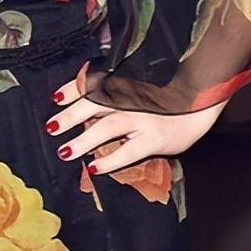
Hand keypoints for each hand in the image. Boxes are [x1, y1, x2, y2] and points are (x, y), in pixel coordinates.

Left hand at [44, 71, 224, 174]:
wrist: (198, 103)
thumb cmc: (162, 96)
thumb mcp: (136, 86)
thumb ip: (111, 88)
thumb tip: (77, 92)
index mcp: (124, 83)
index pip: (93, 83)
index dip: (73, 88)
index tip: (54, 97)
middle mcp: (131, 98)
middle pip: (95, 104)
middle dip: (71, 115)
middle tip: (51, 127)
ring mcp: (143, 118)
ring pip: (108, 127)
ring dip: (84, 140)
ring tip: (65, 152)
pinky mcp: (154, 139)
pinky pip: (129, 151)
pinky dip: (111, 160)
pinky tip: (96, 168)